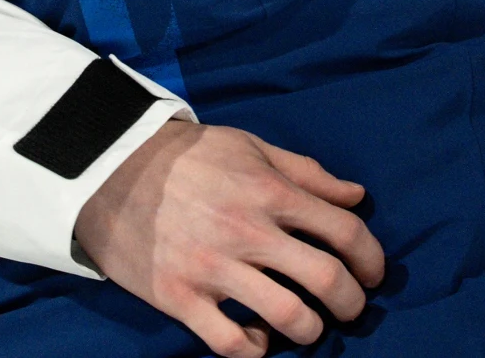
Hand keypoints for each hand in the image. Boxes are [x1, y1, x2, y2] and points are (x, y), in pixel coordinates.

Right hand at [74, 120, 385, 357]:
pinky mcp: (180, 297)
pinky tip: (259, 340)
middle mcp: (248, 232)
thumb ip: (307, 173)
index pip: (345, 231)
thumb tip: (356, 195)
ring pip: (288, 318)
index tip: (373, 273)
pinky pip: (230, 344)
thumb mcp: (252, 147)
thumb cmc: (189, 156)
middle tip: (352, 307)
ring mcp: (213, 269)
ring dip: (311, 330)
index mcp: (270, 192)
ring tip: (309, 326)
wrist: (112, 169)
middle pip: (327, 280)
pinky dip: (255, 350)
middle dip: (353, 302)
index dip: (372, 258)